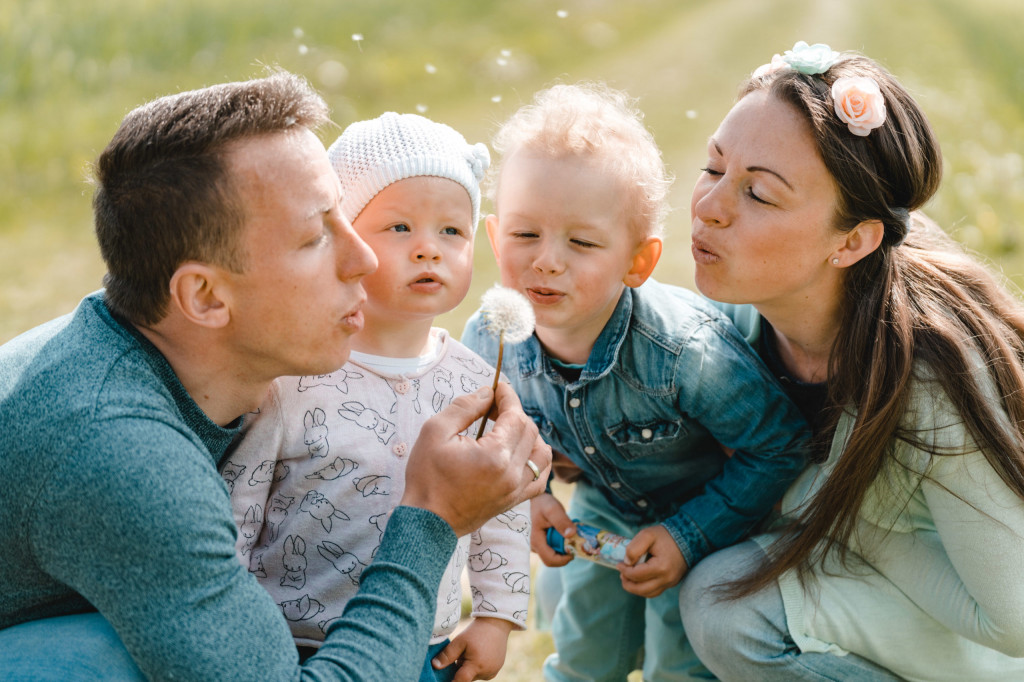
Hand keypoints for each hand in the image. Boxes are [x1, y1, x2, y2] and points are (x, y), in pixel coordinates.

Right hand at [400, 383, 551, 536]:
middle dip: (514, 412)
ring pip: (542, 454)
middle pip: (530, 431)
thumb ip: (464, 407)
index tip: (499, 387)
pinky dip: (536, 461)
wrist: (426, 522)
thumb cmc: (426, 477)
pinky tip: (521, 453)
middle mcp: (513, 474)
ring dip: (530, 435)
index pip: (515, 416)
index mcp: (495, 456)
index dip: (509, 397)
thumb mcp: (435, 432)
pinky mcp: (514, 501)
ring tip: (507, 429)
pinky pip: (540, 478)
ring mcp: (516, 490)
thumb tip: (487, 393)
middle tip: (492, 407)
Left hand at [432, 617, 514, 680]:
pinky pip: (482, 673)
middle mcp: (486, 672)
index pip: (460, 681)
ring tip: (473, 651)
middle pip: (467, 678)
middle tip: (462, 654)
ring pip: (474, 676)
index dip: (452, 681)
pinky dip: (478, 667)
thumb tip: (434, 666)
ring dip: (470, 669)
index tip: (446, 677)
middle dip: (461, 669)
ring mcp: (493, 672)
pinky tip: (479, 654)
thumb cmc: (476, 631)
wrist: (497, 623)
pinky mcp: (497, 669)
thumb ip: (447, 655)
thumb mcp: (460, 641)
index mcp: (476, 665)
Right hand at [530, 493, 574, 566]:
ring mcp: (535, 545)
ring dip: (561, 546)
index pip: (550, 560)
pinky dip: (558, 542)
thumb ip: (561, 521)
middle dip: (564, 552)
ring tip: (565, 532)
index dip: (564, 560)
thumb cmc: (541, 503)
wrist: (531, 498)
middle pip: (552, 558)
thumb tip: (572, 535)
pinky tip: (560, 531)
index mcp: (535, 541)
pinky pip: (549, 547)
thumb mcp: (552, 509)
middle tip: (573, 539)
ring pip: (551, 553)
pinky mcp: (538, 542)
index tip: (574, 551)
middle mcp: (533, 546)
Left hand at [618, 524, 687, 597]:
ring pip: (648, 593)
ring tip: (627, 578)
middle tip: (621, 574)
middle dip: (628, 583)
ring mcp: (671, 583)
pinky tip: (638, 580)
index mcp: (661, 567)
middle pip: (641, 589)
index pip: (637, 575)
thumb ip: (634, 548)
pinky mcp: (672, 583)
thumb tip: (627, 562)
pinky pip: (655, 591)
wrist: (686, 538)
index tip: (619, 564)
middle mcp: (667, 579)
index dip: (625, 570)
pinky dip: (644, 589)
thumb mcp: (647, 535)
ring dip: (635, 588)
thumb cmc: (665, 536)